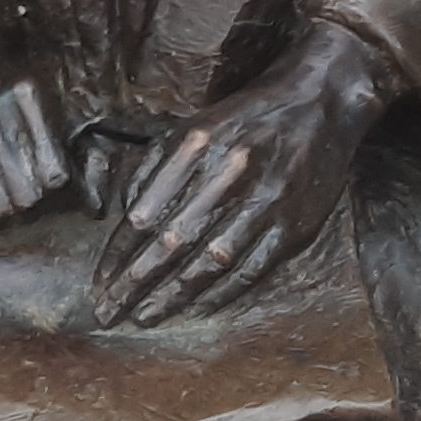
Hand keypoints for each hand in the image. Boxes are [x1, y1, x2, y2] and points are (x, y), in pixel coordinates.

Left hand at [90, 25, 396, 327]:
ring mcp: (265, 202)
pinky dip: (220, 294)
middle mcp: (229, 174)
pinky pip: (251, 270)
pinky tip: (196, 308)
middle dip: (134, 284)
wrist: (319, 103)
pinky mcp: (294, 226)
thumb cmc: (247, 118)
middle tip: (108, 313)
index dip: (118, 254)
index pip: (144, 213)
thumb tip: (125, 214)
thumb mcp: (193, 126)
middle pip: (171, 243)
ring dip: (173, 296)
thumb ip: (155, 166)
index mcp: (196, 147)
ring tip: (145, 317)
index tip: (100, 281)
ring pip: (210, 262)